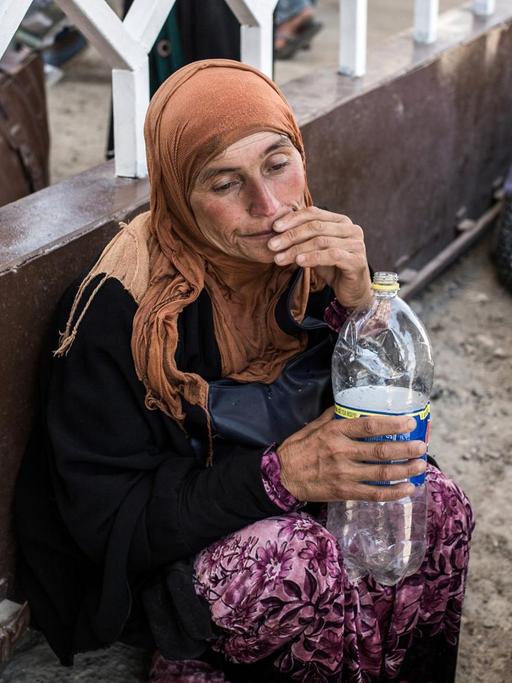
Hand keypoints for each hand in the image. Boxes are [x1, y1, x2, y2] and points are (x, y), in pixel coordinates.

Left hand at [268, 207, 371, 308]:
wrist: (352, 291)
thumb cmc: (333, 268)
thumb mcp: (315, 250)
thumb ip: (303, 238)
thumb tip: (277, 230)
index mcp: (341, 221)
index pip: (314, 213)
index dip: (293, 219)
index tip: (274, 227)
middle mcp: (351, 229)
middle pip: (316, 227)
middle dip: (291, 236)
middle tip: (272, 245)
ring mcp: (356, 244)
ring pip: (321, 241)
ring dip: (297, 249)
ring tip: (280, 258)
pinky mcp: (357, 260)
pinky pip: (331, 256)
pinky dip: (313, 258)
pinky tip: (299, 262)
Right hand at [277, 407, 426, 501]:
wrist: (282, 475)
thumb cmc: (299, 447)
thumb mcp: (315, 425)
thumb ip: (335, 416)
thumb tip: (354, 405)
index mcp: (335, 431)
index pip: (369, 426)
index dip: (392, 425)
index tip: (410, 423)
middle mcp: (341, 451)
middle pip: (381, 450)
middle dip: (406, 449)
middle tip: (422, 446)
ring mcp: (344, 473)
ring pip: (381, 473)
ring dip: (405, 470)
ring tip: (421, 466)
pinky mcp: (344, 491)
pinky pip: (374, 493)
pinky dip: (393, 492)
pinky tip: (407, 488)